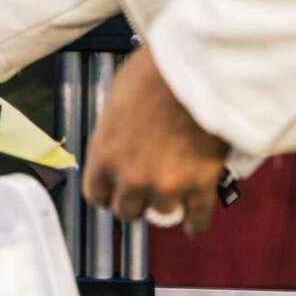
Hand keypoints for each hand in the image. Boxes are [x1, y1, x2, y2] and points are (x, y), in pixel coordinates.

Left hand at [83, 45, 228, 234]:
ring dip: (165, 204)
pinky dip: (196, 222)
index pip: (95, 194)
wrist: (197, 71)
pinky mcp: (200, 185)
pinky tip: (193, 224)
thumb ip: (114, 130)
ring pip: (162, 213)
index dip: (106, 193)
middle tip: (143, 192)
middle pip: (127, 211)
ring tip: (170, 195)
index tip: (112, 192)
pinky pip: (198, 217)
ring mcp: (167, 185)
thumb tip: (119, 137)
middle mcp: (131, 177)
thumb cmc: (154, 74)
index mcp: (104, 154)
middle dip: (134, 201)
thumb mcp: (117, 99)